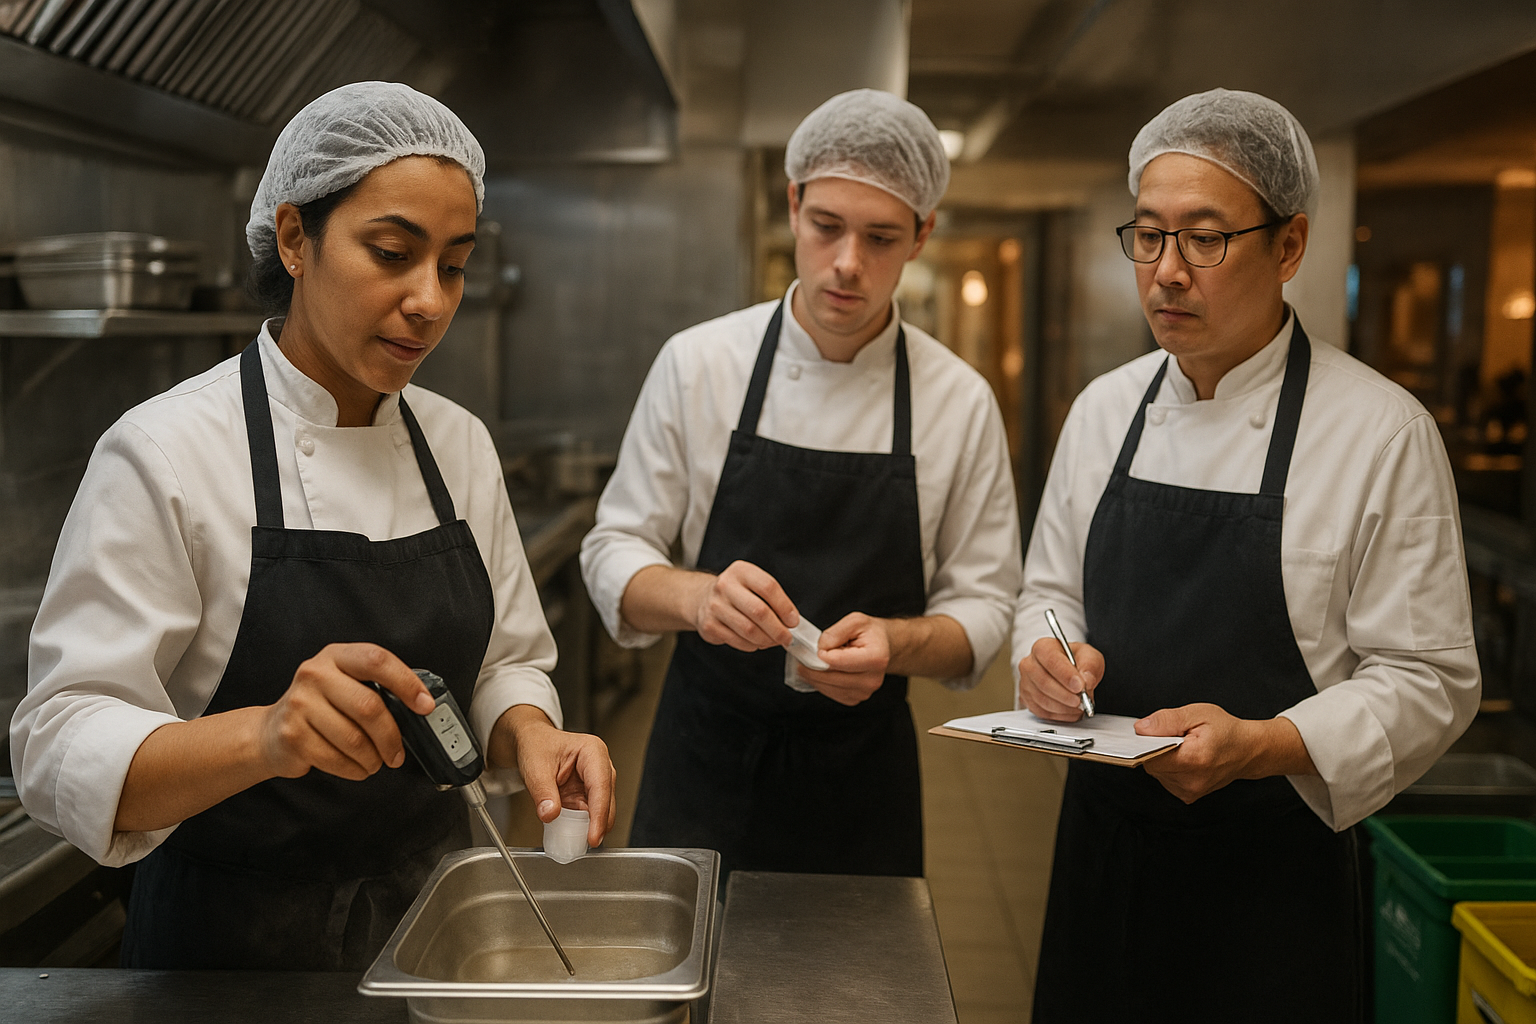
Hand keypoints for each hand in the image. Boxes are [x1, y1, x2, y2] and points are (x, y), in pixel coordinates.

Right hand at [259, 642, 434, 781]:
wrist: (271, 731)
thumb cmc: (320, 707)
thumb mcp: (345, 684)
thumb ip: (376, 688)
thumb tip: (420, 707)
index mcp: (336, 656)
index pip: (377, 661)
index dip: (406, 683)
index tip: (425, 705)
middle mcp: (315, 674)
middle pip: (369, 706)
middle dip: (391, 736)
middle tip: (397, 753)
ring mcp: (300, 703)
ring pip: (354, 739)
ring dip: (373, 758)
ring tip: (375, 761)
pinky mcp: (292, 734)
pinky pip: (336, 759)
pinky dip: (355, 769)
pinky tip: (356, 766)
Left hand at [499, 705, 616, 847]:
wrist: (530, 743)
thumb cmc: (536, 745)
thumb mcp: (535, 767)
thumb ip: (543, 792)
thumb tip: (551, 814)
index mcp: (592, 752)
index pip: (601, 787)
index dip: (599, 814)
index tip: (594, 836)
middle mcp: (599, 766)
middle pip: (606, 800)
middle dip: (599, 823)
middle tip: (587, 844)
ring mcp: (595, 780)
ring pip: (601, 809)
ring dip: (590, 825)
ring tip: (577, 841)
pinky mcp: (587, 793)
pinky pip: (588, 813)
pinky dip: (582, 825)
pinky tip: (573, 834)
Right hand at [691, 560, 797, 651]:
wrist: (704, 598)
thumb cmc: (737, 593)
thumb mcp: (753, 584)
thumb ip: (772, 598)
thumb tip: (791, 621)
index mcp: (741, 571)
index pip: (768, 588)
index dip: (785, 607)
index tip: (793, 621)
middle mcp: (725, 585)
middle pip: (759, 611)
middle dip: (777, 629)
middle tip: (787, 638)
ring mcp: (715, 606)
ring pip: (748, 630)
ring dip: (766, 640)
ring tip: (773, 641)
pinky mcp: (709, 625)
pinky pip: (737, 641)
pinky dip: (752, 645)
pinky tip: (757, 642)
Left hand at [793, 613, 890, 705]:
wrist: (884, 647)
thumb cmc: (870, 633)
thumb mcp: (855, 620)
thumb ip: (835, 633)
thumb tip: (820, 649)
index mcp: (876, 658)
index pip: (838, 661)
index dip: (821, 655)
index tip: (816, 648)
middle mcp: (872, 679)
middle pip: (831, 677)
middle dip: (812, 667)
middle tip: (801, 658)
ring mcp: (864, 692)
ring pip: (829, 688)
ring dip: (814, 677)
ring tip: (808, 664)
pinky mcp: (856, 698)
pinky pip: (831, 694)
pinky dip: (821, 684)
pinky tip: (819, 673)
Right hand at [1017, 636, 1102, 721]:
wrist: (1067, 670)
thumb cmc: (1076, 660)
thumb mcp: (1089, 656)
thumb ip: (1090, 665)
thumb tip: (1086, 680)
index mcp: (1043, 647)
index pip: (1051, 660)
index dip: (1065, 675)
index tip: (1080, 686)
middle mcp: (1029, 664)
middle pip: (1043, 682)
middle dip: (1065, 695)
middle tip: (1081, 700)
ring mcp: (1025, 683)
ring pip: (1042, 699)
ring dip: (1064, 707)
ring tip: (1079, 706)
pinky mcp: (1027, 700)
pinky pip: (1041, 711)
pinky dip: (1059, 715)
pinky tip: (1071, 710)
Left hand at [1136, 704, 1313, 802]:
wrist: (1249, 750)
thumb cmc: (1227, 731)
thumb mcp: (1198, 713)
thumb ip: (1167, 720)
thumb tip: (1141, 728)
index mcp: (1193, 759)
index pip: (1150, 757)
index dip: (1146, 743)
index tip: (1151, 734)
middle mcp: (1191, 780)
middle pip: (1152, 765)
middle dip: (1157, 749)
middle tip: (1176, 737)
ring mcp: (1190, 791)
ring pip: (1157, 773)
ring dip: (1164, 759)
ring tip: (1184, 748)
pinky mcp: (1188, 795)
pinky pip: (1166, 780)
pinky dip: (1170, 768)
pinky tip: (1185, 759)